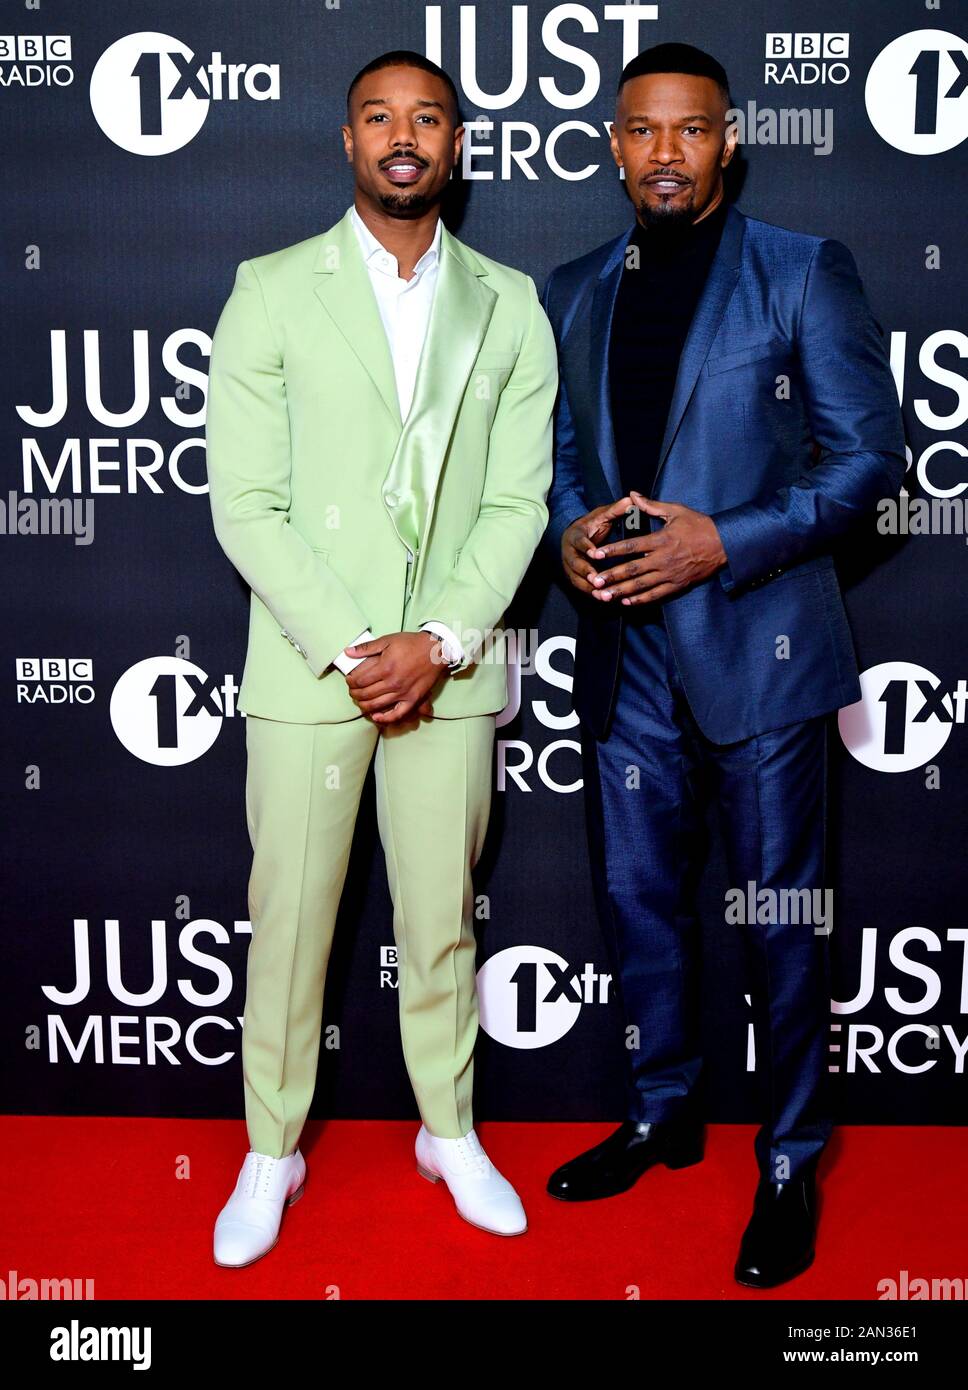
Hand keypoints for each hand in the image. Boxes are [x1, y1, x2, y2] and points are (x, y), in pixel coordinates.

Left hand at [343, 631, 445, 723]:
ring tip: (360, 701)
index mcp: (385, 668)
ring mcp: (403, 693)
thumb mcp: (387, 640)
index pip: (360, 680)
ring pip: (377, 705)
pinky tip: (376, 717)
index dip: (351, 682)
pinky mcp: (413, 699)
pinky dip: (385, 718)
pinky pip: (397, 714)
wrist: (435, 650)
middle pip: (366, 694)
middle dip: (354, 693)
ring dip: (364, 705)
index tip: (349, 680)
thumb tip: (348, 652)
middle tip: (352, 691)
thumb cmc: (411, 644)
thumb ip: (366, 647)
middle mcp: (392, 683)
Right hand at [561, 496, 636, 594]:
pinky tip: (603, 599)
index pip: (579, 542)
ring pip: (577, 579)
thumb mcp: (603, 515)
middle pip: (575, 564)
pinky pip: (581, 587)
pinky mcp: (573, 577)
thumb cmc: (592, 525)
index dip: (586, 548)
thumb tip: (631, 499)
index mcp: (575, 535)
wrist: (576, 536)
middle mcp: (568, 552)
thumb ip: (616, 510)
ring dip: (588, 588)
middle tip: (597, 581)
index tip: (595, 553)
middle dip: (586, 573)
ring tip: (601, 595)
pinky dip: (591, 593)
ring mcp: (569, 566)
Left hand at [590, 490, 726, 604]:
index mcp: (661, 540)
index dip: (613, 550)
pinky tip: (626, 602)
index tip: (597, 554)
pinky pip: (656, 595)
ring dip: (621, 591)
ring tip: (604, 596)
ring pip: (641, 585)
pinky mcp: (677, 585)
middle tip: (594, 581)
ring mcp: (670, 574)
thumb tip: (632, 495)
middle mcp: (663, 559)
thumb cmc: (698, 525)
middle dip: (612, 576)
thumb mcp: (675, 511)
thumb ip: (651, 505)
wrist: (723, 544)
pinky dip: (641, 599)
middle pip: (632, 570)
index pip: (631, 546)